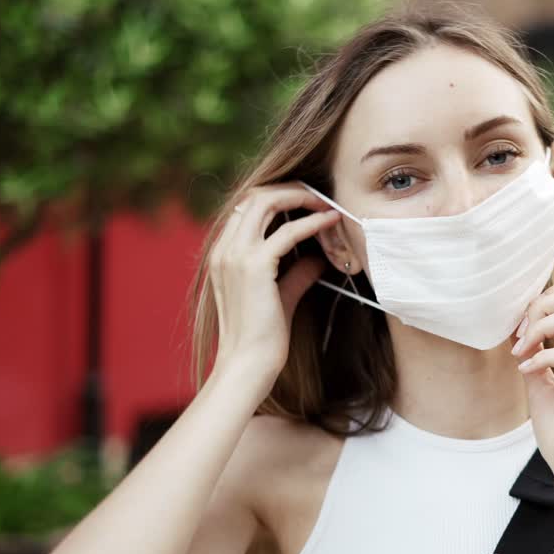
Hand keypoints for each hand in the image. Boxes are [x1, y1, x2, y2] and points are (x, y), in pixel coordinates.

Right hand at [208, 184, 339, 379]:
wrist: (248, 364)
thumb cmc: (263, 337)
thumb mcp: (281, 297)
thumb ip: (296, 274)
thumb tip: (317, 260)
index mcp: (223, 254)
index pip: (246, 208)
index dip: (277, 198)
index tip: (305, 203)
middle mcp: (224, 249)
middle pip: (253, 195)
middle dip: (289, 189)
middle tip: (318, 195)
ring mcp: (235, 255)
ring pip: (264, 202)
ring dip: (298, 197)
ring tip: (325, 204)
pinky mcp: (254, 267)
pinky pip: (286, 232)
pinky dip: (311, 222)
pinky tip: (330, 222)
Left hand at [510, 284, 553, 495]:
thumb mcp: (540, 387)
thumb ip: (535, 356)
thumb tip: (517, 329)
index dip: (546, 303)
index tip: (517, 329)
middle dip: (545, 306)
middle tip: (519, 332)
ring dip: (544, 326)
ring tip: (520, 349)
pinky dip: (546, 356)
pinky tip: (526, 369)